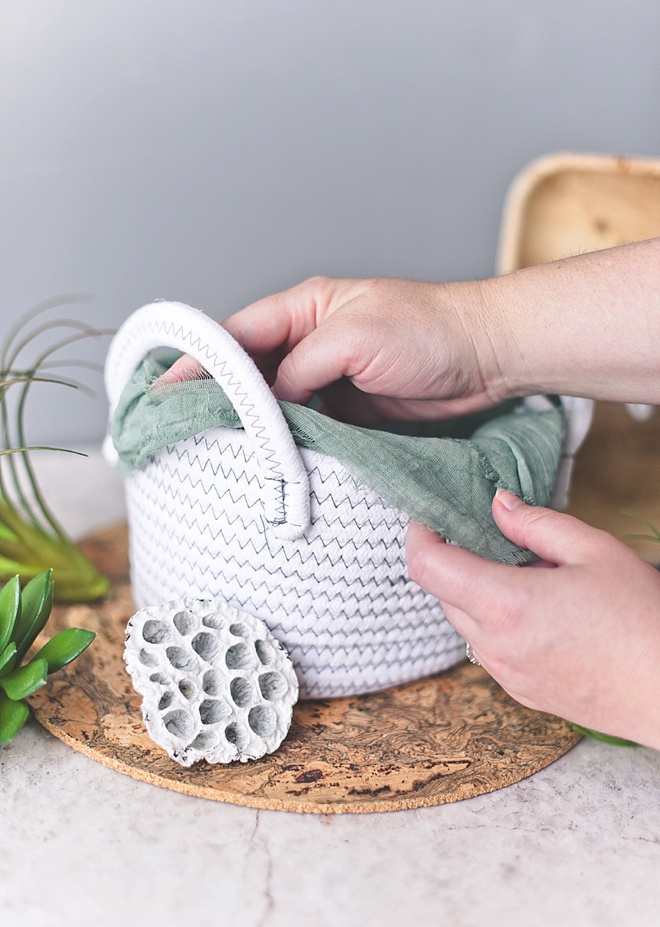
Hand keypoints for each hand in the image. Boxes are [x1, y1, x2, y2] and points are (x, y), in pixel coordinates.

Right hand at [158, 276, 508, 422]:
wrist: (486, 358)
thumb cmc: (429, 330)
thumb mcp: (356, 337)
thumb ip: (303, 365)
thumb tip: (269, 400)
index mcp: (305, 308)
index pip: (237, 335)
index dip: (200, 362)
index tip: (165, 391)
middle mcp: (310, 341)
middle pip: (249, 371)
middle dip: (218, 398)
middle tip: (183, 428)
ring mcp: (329, 378)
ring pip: (275, 403)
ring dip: (253, 425)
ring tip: (220, 450)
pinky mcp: (349, 410)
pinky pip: (306, 427)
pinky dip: (288, 442)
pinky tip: (272, 460)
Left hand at [406, 488, 659, 748]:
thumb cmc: (642, 620)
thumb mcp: (595, 551)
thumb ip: (536, 524)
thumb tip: (498, 504)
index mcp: (505, 604)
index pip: (427, 566)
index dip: (420, 535)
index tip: (433, 517)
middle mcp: (494, 645)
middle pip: (443, 592)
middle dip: (457, 560)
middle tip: (497, 539)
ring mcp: (505, 674)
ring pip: (465, 622)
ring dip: (478, 593)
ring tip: (532, 577)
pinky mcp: (520, 692)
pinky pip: (488, 648)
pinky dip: (497, 622)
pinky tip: (542, 613)